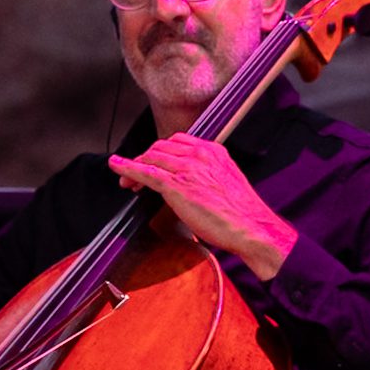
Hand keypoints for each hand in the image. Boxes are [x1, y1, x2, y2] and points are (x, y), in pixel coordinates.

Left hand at [111, 134, 296, 278]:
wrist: (252, 227)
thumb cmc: (244, 214)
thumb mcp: (228, 184)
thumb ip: (210, 177)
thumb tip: (196, 187)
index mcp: (214, 151)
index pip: (179, 141)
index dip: (161, 152)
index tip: (155, 162)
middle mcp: (200, 154)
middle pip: (161, 147)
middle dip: (145, 158)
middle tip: (136, 174)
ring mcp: (187, 168)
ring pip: (151, 157)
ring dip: (134, 166)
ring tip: (126, 180)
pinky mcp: (176, 185)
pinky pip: (145, 171)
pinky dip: (127, 168)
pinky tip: (117, 167)